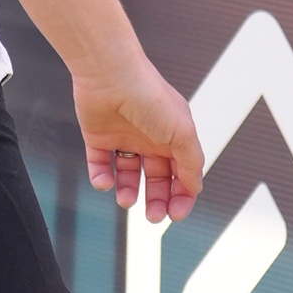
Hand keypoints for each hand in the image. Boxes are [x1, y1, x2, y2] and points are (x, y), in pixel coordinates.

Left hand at [79, 59, 205, 226]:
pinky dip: (101, 179)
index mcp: (174, 137)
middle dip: (156, 201)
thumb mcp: (182, 133)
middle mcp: (151, 139)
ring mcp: (124, 138)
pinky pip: (100, 165)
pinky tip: (105, 182)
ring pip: (128, 176)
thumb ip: (191, 162)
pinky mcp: (98, 138)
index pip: (182, 174)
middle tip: (152, 217)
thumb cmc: (150, 99)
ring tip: (126, 200)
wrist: (110, 75)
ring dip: (128, 193)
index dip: (182, 196)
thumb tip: (195, 188)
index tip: (176, 214)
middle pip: (156, 179)